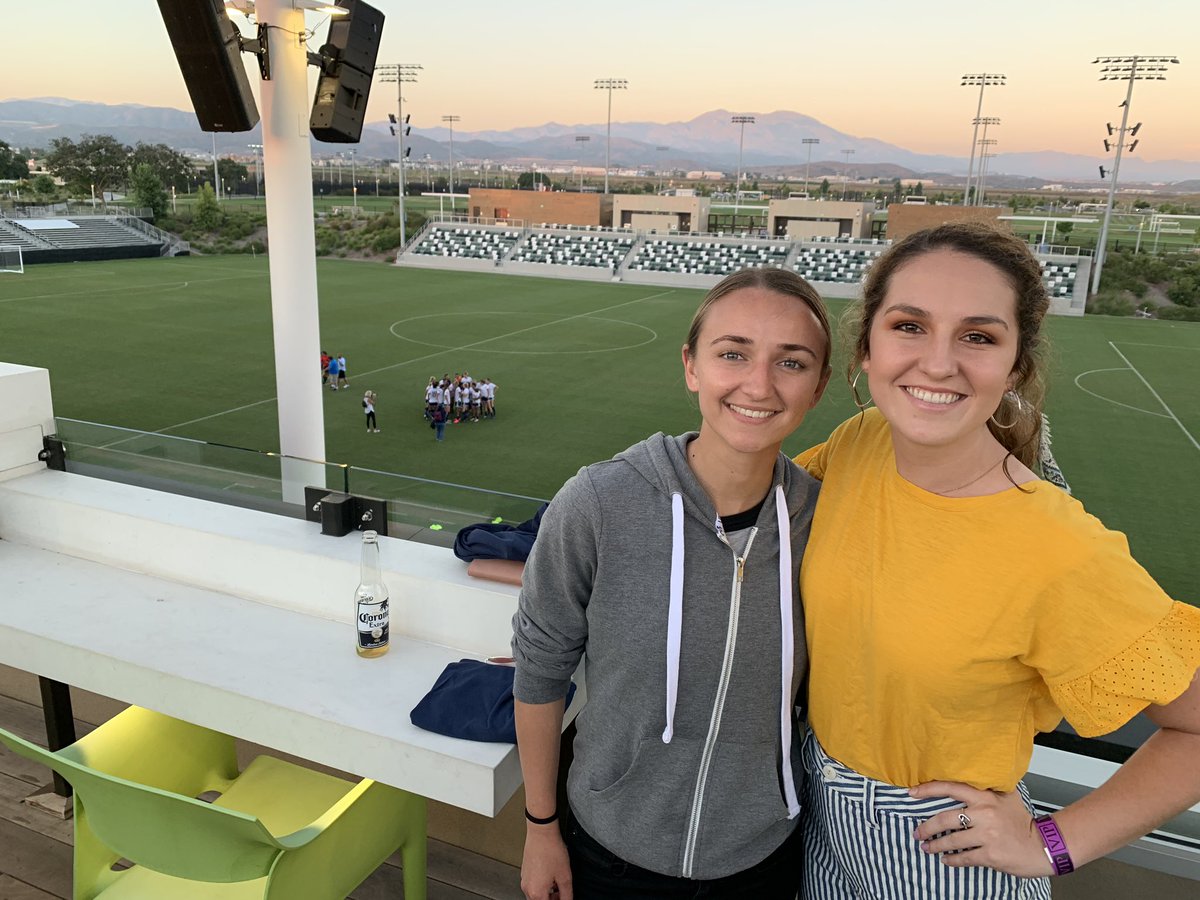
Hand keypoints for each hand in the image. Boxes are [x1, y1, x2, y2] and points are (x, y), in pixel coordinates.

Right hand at [521, 823, 573, 899]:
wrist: (541, 833)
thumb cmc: (551, 850)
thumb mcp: (565, 876)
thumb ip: (567, 895)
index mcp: (537, 893)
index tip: (563, 898)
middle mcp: (527, 888)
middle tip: (562, 893)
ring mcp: (524, 880)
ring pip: (536, 895)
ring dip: (547, 894)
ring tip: (557, 884)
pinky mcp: (524, 873)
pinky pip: (532, 886)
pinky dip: (541, 886)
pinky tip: (550, 876)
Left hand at [910, 781, 1052, 877]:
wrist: (1044, 845)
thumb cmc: (1022, 822)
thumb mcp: (1005, 797)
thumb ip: (986, 788)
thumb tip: (964, 778)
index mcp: (985, 796)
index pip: (950, 787)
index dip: (928, 789)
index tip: (912, 793)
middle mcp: (984, 813)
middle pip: (945, 818)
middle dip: (927, 827)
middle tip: (917, 832)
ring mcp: (987, 835)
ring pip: (951, 840)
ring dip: (935, 845)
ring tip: (927, 847)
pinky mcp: (991, 854)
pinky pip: (964, 857)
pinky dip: (951, 860)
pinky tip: (946, 859)